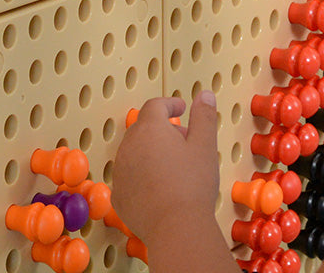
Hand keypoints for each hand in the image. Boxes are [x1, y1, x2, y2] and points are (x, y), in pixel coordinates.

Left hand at [111, 93, 219, 245]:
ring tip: (174, 166)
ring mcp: (120, 172)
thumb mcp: (205, 145)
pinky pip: (129, 176)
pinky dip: (142, 174)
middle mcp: (129, 146)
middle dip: (163, 129)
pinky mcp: (118, 196)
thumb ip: (204, 115)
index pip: (156, 106)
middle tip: (184, 140)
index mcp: (150, 129)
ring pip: (134, 151)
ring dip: (151, 151)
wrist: (176, 229)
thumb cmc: (192, 184)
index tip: (182, 109)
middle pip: (144, 128)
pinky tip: (160, 186)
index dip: (170, 104)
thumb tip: (204, 95)